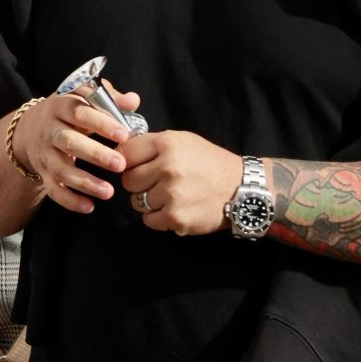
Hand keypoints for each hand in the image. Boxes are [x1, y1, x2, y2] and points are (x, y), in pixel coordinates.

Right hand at [10, 87, 141, 215]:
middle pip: (68, 142)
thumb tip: (132, 101)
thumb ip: (109, 98)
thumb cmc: (68, 112)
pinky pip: (52, 189)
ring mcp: (44, 153)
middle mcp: (49, 130)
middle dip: (95, 154)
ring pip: (60, 169)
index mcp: (60, 106)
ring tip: (108, 192)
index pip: (79, 113)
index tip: (123, 135)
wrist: (30, 128)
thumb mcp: (83, 97)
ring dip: (84, 182)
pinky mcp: (42, 172)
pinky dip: (69, 200)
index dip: (100, 123)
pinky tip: (89, 206)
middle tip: (120, 164)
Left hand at [120, 131, 241, 235]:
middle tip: (157, 183)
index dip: (128, 162)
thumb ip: (152, 145)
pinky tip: (175, 208)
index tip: (137, 166)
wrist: (241, 188)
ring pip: (137, 202)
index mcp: (167, 143)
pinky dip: (158, 218)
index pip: (125, 153)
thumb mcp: (183, 141)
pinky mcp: (176, 216)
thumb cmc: (209, 164)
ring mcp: (172, 193)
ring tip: (172, 196)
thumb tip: (119, 152)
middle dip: (139, 184)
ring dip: (149, 202)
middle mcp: (168, 167)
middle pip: (128, 181)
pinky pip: (149, 220)